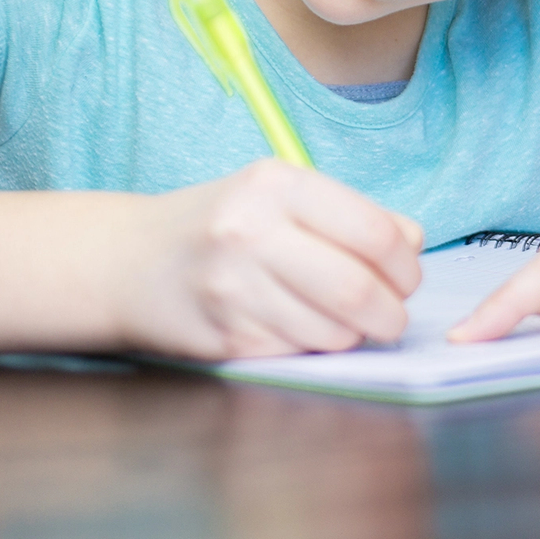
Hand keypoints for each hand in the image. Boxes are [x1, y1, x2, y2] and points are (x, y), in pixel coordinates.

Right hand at [115, 159, 424, 358]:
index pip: (374, 233)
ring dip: (352, 336)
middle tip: (392, 318)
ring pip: (331, 332)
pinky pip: (296, 353)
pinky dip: (312, 348)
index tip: (407, 280)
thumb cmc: (222, 225)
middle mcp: (250, 231)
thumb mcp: (282, 197)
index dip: (406, 267)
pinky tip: (297, 328)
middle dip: (390, 314)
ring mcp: (232, 287)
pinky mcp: (221, 336)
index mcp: (277, 185)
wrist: (127, 262)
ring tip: (341, 321)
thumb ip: (353, 215)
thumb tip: (413, 243)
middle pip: (357, 290)